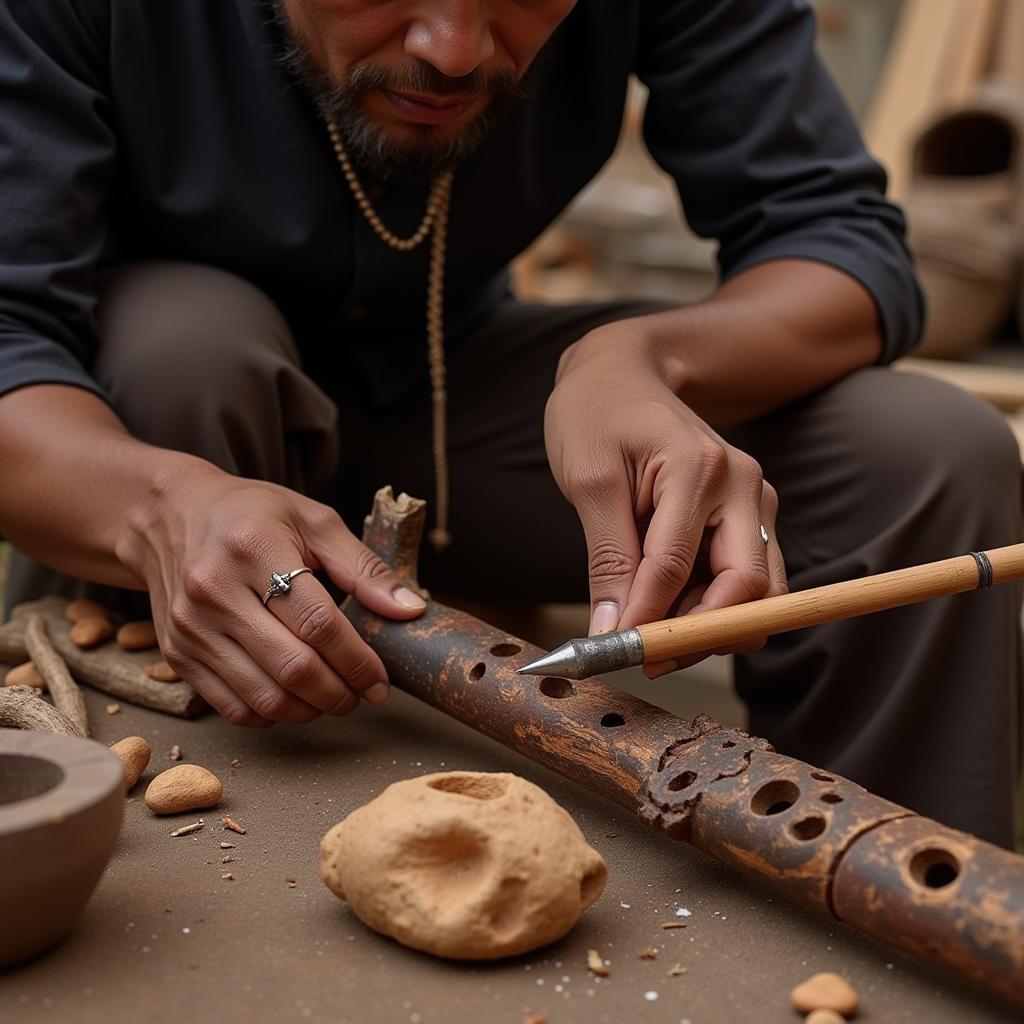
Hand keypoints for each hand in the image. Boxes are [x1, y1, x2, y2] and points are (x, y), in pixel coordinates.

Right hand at [117, 457, 425, 724]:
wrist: (170, 515)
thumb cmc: (252, 515)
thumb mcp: (314, 521)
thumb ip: (364, 566)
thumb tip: (410, 609)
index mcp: (253, 548)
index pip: (318, 622)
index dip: (357, 660)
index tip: (380, 679)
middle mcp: (214, 591)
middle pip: (292, 667)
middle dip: (339, 692)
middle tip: (363, 694)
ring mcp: (190, 627)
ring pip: (264, 697)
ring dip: (310, 710)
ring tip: (334, 697)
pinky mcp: (177, 654)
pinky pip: (232, 707)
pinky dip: (272, 715)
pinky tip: (295, 697)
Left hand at [545, 320, 787, 676]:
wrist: (623, 373)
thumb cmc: (598, 414)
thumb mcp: (588, 480)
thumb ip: (606, 558)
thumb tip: (611, 631)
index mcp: (701, 468)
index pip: (679, 566)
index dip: (649, 621)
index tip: (616, 653)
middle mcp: (745, 487)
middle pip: (749, 590)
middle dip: (700, 635)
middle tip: (644, 657)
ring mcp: (755, 503)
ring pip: (757, 595)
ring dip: (708, 627)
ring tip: (647, 630)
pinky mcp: (749, 519)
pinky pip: (744, 581)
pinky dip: (710, 607)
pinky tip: (665, 606)